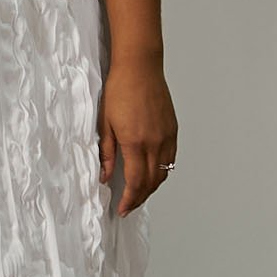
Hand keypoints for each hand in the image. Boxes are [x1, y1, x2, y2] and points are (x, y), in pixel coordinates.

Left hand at [97, 55, 177, 215]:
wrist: (140, 67)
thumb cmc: (120, 89)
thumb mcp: (105, 123)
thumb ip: (106, 152)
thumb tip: (104, 176)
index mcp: (135, 142)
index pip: (135, 182)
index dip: (129, 200)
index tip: (122, 209)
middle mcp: (155, 143)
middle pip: (151, 182)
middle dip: (140, 198)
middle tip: (129, 205)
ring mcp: (167, 136)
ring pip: (164, 173)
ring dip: (152, 187)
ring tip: (139, 193)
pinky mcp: (173, 129)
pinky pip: (171, 158)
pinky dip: (162, 171)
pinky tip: (153, 173)